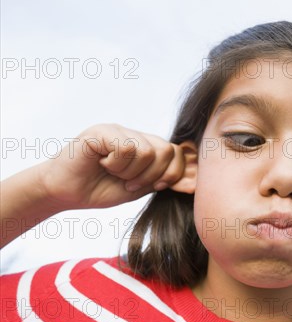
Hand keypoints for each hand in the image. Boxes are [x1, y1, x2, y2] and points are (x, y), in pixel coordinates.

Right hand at [36, 123, 196, 211]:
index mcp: (147, 146)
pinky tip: (103, 164)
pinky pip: (127, 147)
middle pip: (167, 150)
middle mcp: (135, 134)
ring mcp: (119, 130)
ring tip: (114, 174)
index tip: (156, 186)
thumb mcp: (140, 187)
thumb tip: (196, 181)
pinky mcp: (102, 131)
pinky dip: (117, 164)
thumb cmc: (100, 189)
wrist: (64, 192)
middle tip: (130, 183)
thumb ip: (164, 180)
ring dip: (131, 172)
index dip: (173, 173)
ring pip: (148, 150)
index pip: (177, 153)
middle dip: (152, 175)